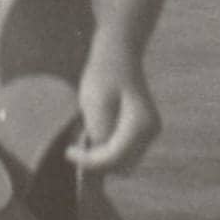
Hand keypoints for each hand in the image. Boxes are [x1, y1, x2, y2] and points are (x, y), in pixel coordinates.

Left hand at [66, 50, 160, 174]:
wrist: (118, 53)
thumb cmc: (104, 73)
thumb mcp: (94, 102)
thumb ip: (98, 133)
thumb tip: (98, 160)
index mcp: (141, 124)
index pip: (114, 158)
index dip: (89, 161)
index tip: (68, 151)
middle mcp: (150, 132)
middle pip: (122, 166)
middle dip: (98, 162)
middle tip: (77, 144)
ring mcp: (149, 133)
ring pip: (124, 162)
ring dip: (103, 156)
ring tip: (86, 134)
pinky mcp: (143, 132)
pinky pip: (124, 152)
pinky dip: (109, 149)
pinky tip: (96, 130)